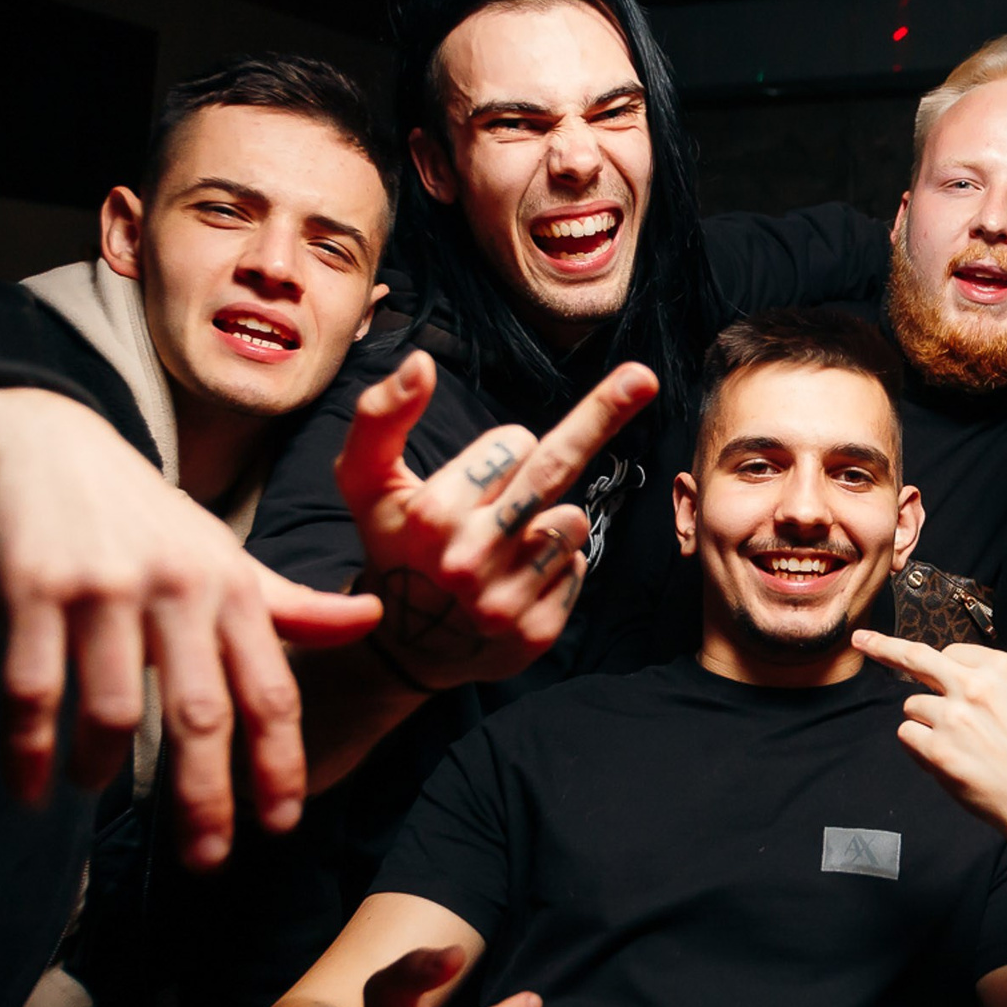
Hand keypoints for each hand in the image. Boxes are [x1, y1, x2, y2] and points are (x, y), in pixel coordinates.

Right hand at [0, 387, 380, 869]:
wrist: (50, 443)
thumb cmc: (149, 520)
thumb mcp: (226, 556)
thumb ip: (293, 605)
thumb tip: (374, 619)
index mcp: (230, 589)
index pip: (270, 691)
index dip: (278, 764)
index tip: (281, 825)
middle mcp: (175, 589)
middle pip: (200, 714)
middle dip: (206, 796)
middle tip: (207, 859)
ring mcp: (102, 588)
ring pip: (111, 710)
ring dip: (103, 769)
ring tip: (97, 792)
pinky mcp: (31, 587)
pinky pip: (30, 691)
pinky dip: (28, 752)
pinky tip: (31, 790)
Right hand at [334, 353, 656, 690]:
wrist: (406, 645)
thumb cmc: (396, 545)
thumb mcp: (365, 481)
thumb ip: (380, 416)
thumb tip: (420, 362)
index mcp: (430, 515)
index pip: (513, 443)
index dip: (504, 451)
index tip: (484, 472)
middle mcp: (468, 562)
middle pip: (555, 468)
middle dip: (602, 413)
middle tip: (641, 377)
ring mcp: (504, 602)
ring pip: (572, 521)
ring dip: (551, 521)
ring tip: (505, 547)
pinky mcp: (536, 633)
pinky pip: (578, 567)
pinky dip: (556, 566)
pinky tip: (518, 582)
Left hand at [853, 604, 1006, 876]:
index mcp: (1002, 667)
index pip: (954, 652)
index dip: (952, 670)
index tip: (950, 681)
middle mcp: (973, 685)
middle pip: (916, 658)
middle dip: (884, 647)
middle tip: (860, 641)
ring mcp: (952, 718)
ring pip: (913, 705)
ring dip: (926, 722)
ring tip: (961, 746)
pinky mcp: (936, 750)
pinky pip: (907, 735)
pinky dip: (919, 747)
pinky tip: (947, 760)